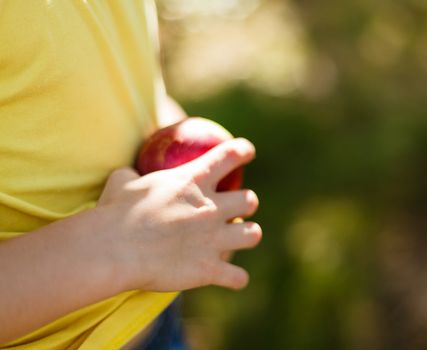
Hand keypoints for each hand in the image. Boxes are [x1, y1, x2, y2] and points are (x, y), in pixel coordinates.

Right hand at [97, 138, 260, 291]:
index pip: (229, 156)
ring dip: (247, 235)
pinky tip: (231, 278)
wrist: (114, 250)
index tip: (248, 152)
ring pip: (253, 234)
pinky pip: (238, 277)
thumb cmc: (115, 213)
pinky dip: (236, 278)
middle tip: (234, 209)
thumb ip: (131, 175)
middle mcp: (211, 209)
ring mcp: (213, 240)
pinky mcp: (209, 270)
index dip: (242, 151)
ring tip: (238, 238)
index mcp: (193, 181)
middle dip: (246, 203)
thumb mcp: (122, 182)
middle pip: (250, 200)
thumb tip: (128, 174)